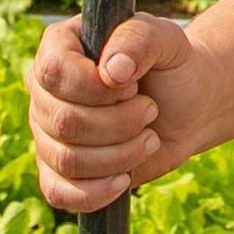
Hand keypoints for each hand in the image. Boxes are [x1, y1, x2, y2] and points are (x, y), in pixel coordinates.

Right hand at [27, 12, 211, 210]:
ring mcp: (47, 132)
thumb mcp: (167, 40)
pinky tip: (125, 180)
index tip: (133, 86)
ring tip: (149, 138)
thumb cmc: (172, 66)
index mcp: (60, 46)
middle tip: (150, 110)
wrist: (188, 107)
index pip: (54, 71)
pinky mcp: (58, 170)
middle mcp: (45, 90)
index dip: (96, 88)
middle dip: (120, 124)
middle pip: (64, 122)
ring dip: (120, 155)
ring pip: (67, 160)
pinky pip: (58, 193)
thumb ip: (140, 40)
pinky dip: (96, 193)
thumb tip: (113, 70)